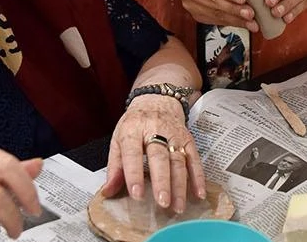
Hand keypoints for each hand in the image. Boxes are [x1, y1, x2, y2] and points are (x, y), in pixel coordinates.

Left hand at [103, 95, 206, 213]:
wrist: (157, 99)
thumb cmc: (135, 124)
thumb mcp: (118, 139)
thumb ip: (114, 167)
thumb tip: (107, 192)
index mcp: (133, 130)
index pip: (133, 153)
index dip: (134, 174)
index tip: (137, 194)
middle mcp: (155, 130)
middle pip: (160, 157)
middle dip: (162, 181)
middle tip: (162, 203)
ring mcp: (174, 135)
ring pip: (179, 160)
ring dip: (180, 185)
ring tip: (178, 206)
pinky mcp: (188, 139)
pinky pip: (195, 159)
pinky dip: (198, 177)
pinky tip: (199, 193)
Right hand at [175, 0, 256, 30]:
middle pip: (212, 2)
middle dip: (234, 9)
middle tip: (250, 13)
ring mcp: (189, 4)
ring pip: (214, 14)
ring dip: (235, 19)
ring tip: (250, 22)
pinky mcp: (195, 14)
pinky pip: (214, 20)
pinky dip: (231, 22)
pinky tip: (242, 23)